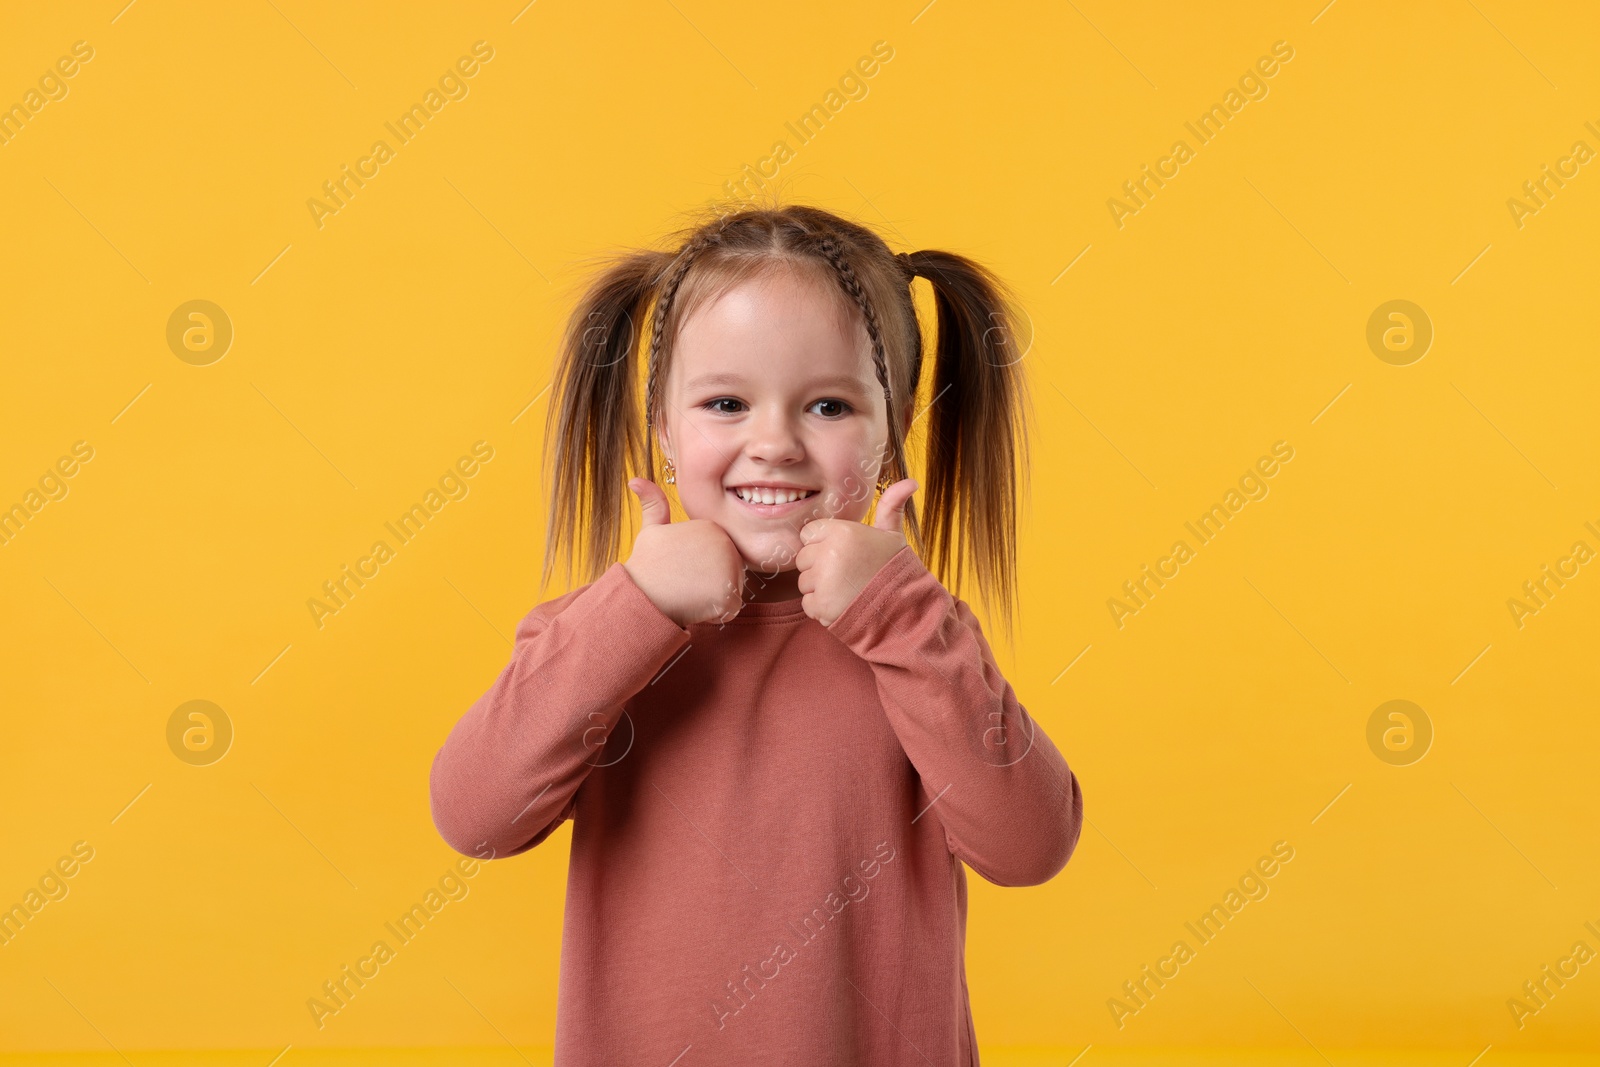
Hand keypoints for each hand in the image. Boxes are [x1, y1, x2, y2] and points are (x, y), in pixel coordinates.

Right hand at [623, 478, 746, 626]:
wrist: (640, 595)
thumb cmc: (646, 565)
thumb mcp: (651, 530)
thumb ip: (653, 504)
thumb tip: (635, 480)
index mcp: (712, 527)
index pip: (720, 557)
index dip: (701, 568)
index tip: (681, 568)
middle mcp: (725, 543)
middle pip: (730, 572)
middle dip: (710, 583)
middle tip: (684, 582)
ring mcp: (729, 567)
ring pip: (732, 590)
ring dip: (713, 597)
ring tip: (688, 591)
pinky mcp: (729, 593)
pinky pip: (730, 608)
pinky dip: (715, 613)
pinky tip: (695, 604)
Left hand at [794, 478, 917, 626]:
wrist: (904, 610)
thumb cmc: (893, 570)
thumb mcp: (892, 536)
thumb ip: (891, 506)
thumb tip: (910, 481)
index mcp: (843, 532)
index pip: (808, 534)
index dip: (823, 545)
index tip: (844, 555)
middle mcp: (830, 553)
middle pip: (803, 559)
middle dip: (819, 568)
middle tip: (847, 575)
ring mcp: (824, 580)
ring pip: (803, 582)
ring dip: (820, 589)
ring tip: (846, 590)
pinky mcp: (821, 605)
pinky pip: (807, 604)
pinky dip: (821, 609)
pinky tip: (843, 605)